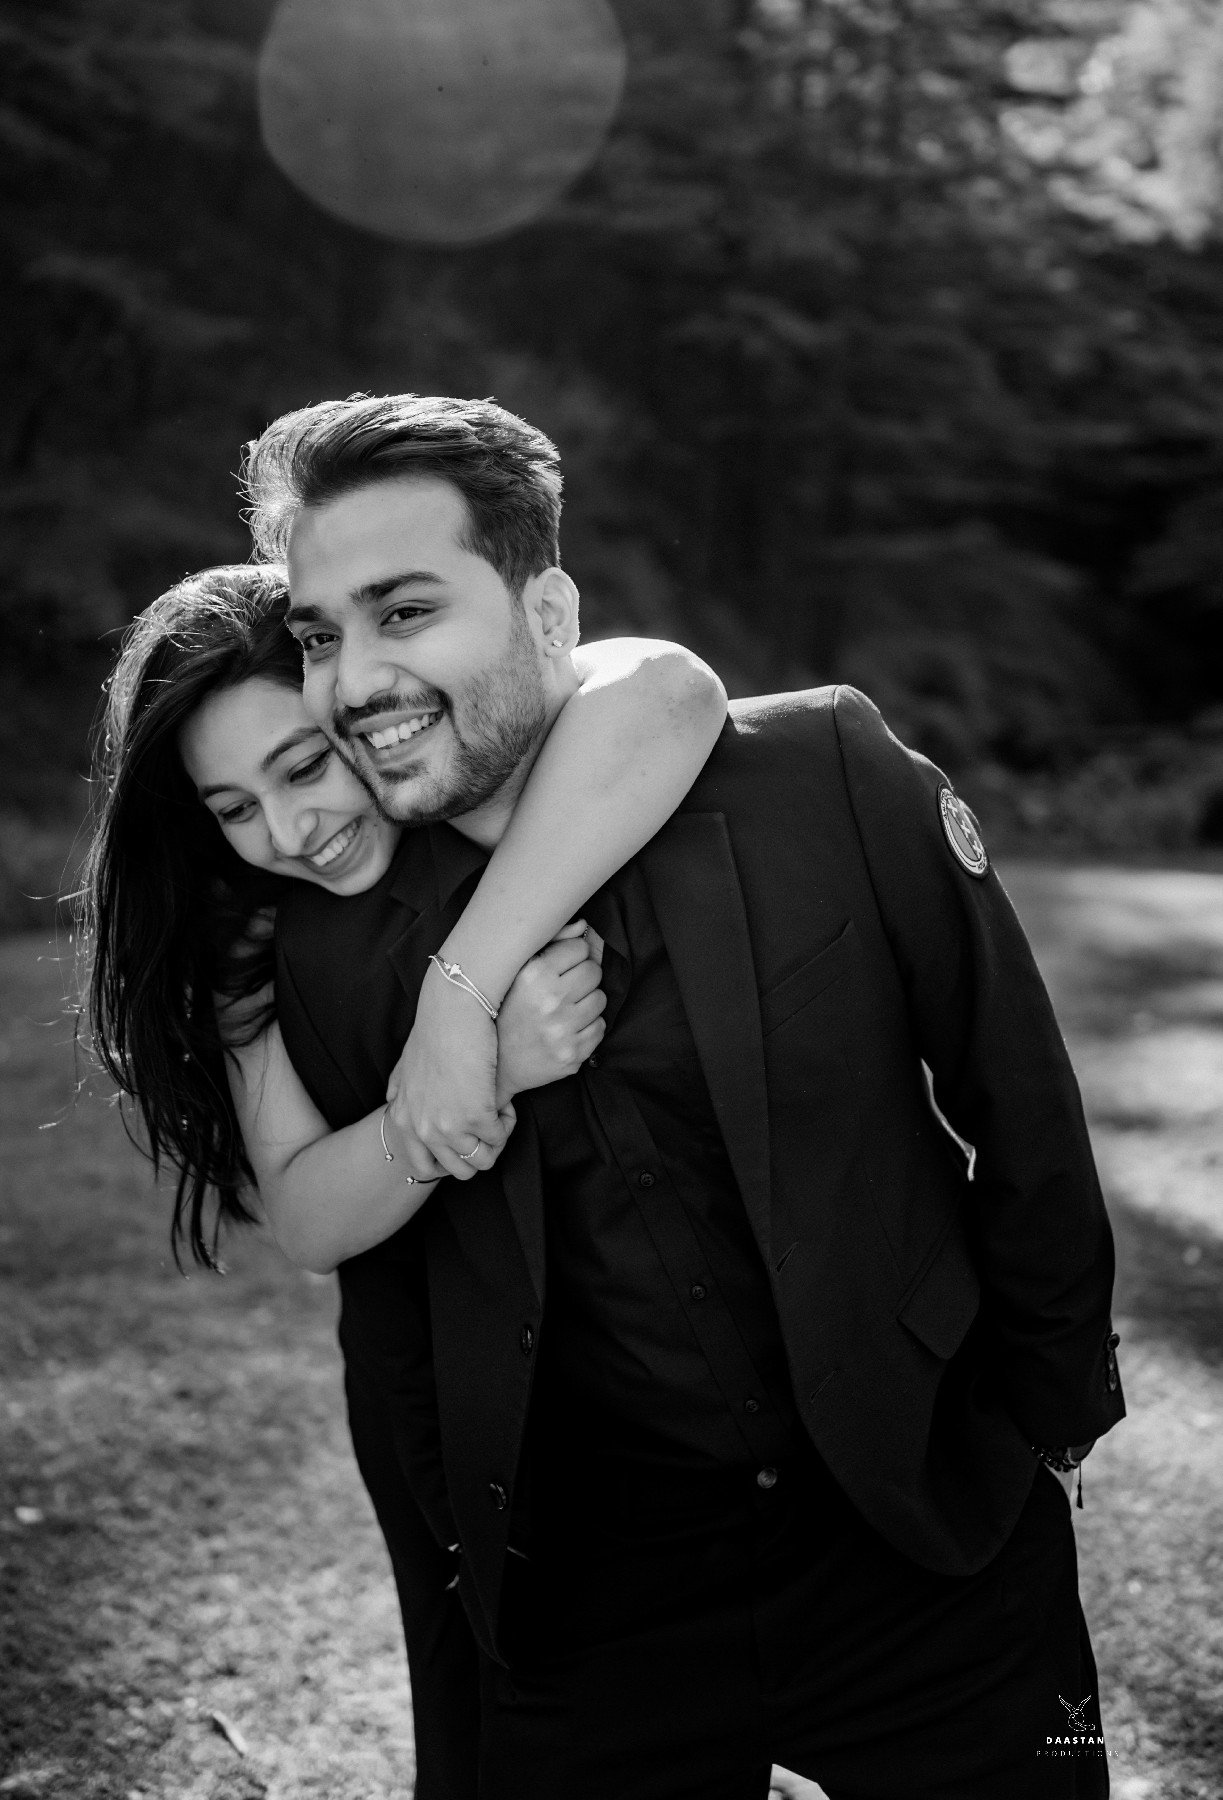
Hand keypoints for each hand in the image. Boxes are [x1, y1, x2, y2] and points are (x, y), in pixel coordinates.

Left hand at [384, 960, 514, 1182]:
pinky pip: (500, 1137)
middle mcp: (422, 1129)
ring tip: (497, 1110)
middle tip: (486, 1125)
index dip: (449, 1160)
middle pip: (459, 1170)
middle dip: (477, 1153)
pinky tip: (504, 1100)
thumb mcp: (404, 1065)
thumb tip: (393, 1100)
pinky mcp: (476, 1117)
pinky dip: (507, 1122)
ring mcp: (449, 1127)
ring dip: (495, 1138)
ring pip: (483, 1160)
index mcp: (403, 1120)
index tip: (463, 1140)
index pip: (423, 1168)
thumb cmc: (433, 1029)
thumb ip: (399, 1089)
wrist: (453, 1010)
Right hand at [497, 920, 606, 1099]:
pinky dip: (589, 1027)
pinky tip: (569, 1028)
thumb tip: (584, 926)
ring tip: (566, 1009)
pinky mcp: (573, 1054)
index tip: (562, 966)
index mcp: (533, 975)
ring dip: (587, 1002)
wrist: (498, 1065)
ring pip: (601, 999)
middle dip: (583, 978)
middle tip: (566, 988)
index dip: (572, 956)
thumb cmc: (509, 1011)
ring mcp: (562, 1030)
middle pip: (594, 972)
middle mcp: (549, 1002)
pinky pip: (601, 1027)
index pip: (579, 948)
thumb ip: (552, 942)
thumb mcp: (519, 972)